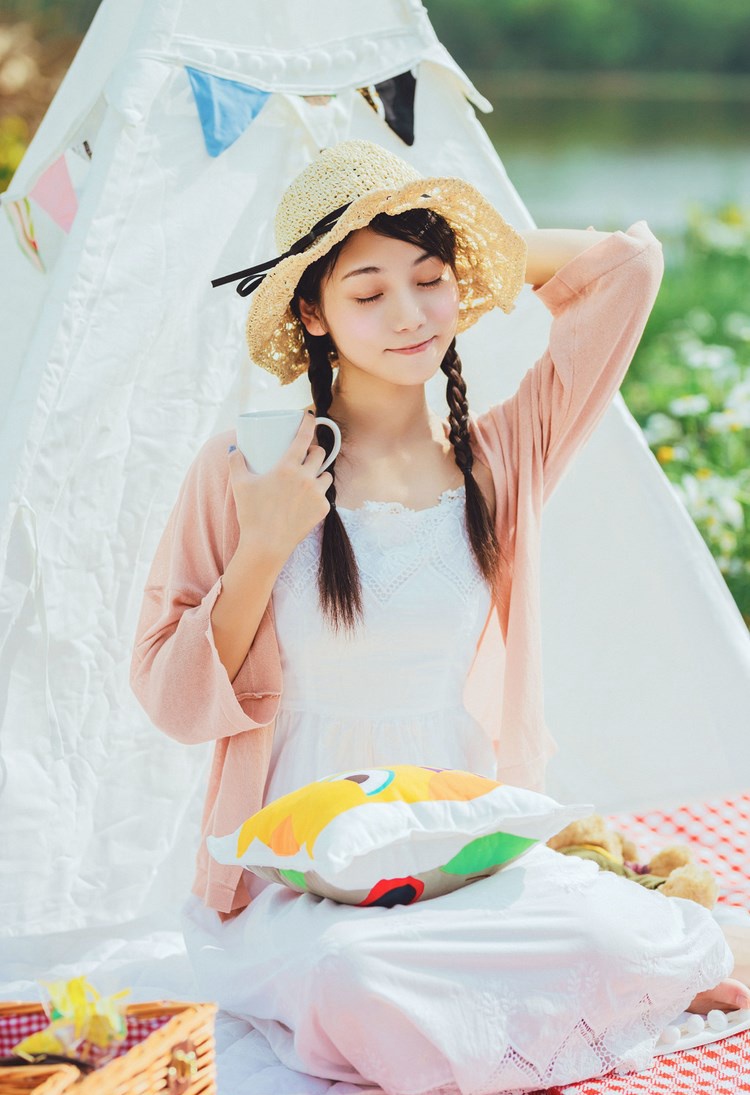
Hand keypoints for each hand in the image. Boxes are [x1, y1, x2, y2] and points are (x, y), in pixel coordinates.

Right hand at [227, 413, 333, 560]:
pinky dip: (319, 494)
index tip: (310, 415)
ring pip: (327, 474)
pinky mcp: (322, 510)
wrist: (266, 545)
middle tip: (305, 455)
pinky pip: (325, 495)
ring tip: (309, 478)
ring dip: (319, 473)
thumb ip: (235, 462)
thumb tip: (234, 448)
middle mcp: (306, 477)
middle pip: (319, 454)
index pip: (303, 437)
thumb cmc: (251, 513)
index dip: (308, 423)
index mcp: (287, 467)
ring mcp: (317, 494)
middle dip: (314, 451)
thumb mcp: (240, 484)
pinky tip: (310, 498)